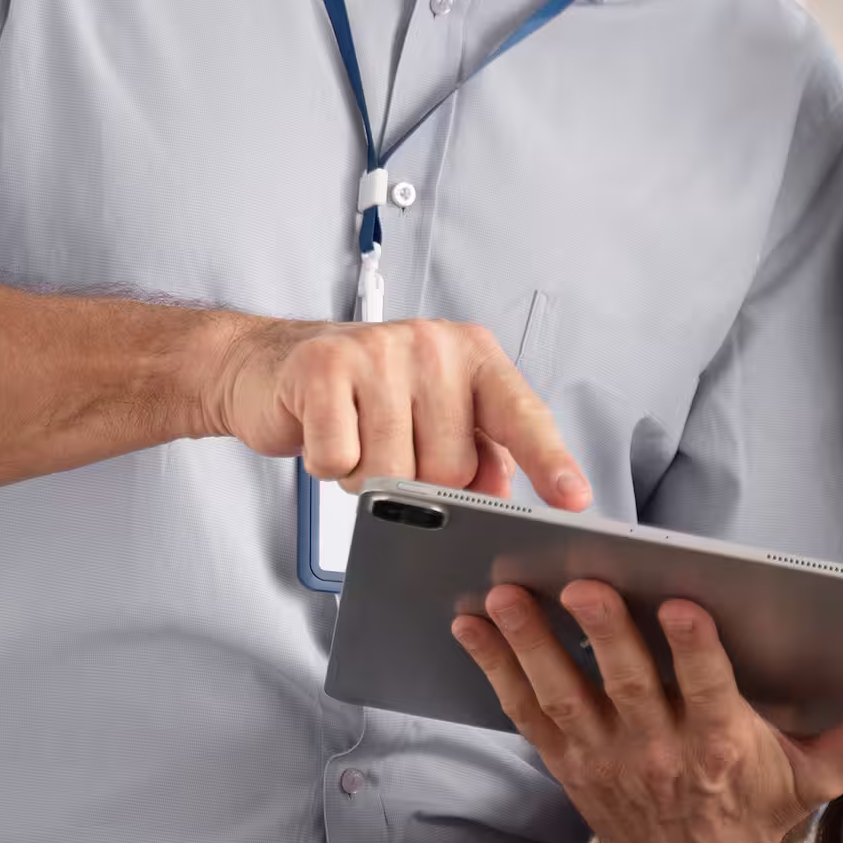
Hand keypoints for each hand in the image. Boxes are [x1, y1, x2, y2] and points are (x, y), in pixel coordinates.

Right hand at [199, 316, 590, 508]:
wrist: (270, 366)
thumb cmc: (362, 397)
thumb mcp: (431, 417)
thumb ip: (478, 452)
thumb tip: (499, 497)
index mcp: (471, 356)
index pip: (520, 413)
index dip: (548, 460)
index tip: (572, 498)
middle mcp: (432, 344)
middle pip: (449, 468)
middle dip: (417, 482)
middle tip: (389, 445)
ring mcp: (378, 350)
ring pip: (393, 473)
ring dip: (368, 477)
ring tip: (357, 438)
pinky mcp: (324, 366)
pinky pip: (342, 460)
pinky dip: (330, 465)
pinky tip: (327, 432)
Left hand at [453, 580, 842, 842]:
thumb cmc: (757, 810)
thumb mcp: (817, 779)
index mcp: (720, 746)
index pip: (707, 691)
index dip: (693, 650)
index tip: (680, 606)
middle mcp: (657, 752)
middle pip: (626, 685)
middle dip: (602, 634)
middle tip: (582, 584)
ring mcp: (606, 758)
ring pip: (563, 695)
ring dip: (530, 645)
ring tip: (505, 596)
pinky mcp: (569, 760)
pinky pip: (524, 710)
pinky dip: (495, 668)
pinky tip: (470, 625)